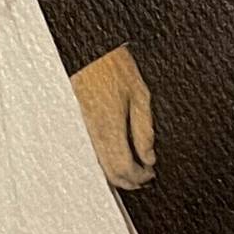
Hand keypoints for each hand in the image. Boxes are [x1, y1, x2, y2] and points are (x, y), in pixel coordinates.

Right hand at [71, 44, 154, 188]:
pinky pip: (94, 152)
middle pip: (109, 173)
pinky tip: (119, 155)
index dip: (139, 177)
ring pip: (100, 165)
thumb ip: (145, 130)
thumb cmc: (113, 66)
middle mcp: (93, 133)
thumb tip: (149, 157)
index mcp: (109, 127)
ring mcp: (85, 130)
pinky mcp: (81, 124)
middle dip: (129, 181)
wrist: (89, 52)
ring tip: (135, 169)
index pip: (123, 168)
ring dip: (118, 173)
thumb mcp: (140, 95)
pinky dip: (108, 161)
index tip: (151, 174)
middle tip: (145, 177)